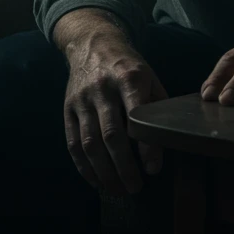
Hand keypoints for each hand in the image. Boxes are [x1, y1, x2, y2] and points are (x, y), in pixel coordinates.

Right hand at [63, 37, 168, 196]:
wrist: (93, 43)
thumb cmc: (128, 66)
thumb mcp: (150, 77)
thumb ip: (157, 107)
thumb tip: (165, 144)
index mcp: (128, 78)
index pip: (137, 117)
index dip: (146, 146)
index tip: (154, 169)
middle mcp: (103, 88)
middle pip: (111, 135)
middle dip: (124, 167)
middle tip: (135, 188)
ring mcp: (82, 99)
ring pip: (90, 142)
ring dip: (104, 172)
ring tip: (118, 190)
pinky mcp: (68, 108)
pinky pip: (73, 142)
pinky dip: (84, 166)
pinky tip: (96, 181)